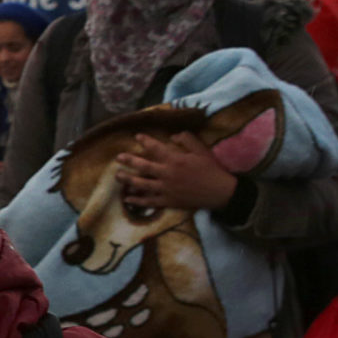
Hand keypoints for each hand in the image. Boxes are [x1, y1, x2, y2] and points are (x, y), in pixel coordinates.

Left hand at [117, 130, 236, 212]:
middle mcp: (167, 174)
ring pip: (141, 184)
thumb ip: (187, 140)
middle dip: (128, 160)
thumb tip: (173, 135)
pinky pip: (148, 201)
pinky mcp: (167, 201)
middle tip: (118, 157)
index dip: (145, 141)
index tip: (137, 137)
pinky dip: (137, 201)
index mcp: (175, 160)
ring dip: (127, 180)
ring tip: (117, 176)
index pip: (155, 148)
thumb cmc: (211, 169)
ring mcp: (165, 189)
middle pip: (142, 166)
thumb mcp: (202, 150)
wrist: (220, 192)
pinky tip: (127, 199)